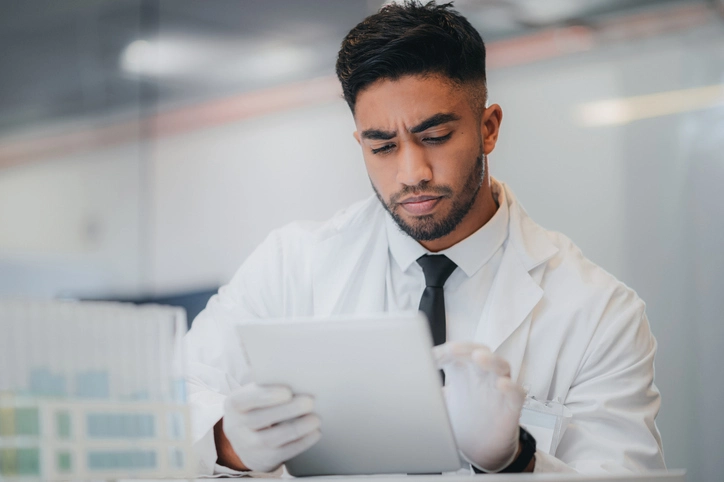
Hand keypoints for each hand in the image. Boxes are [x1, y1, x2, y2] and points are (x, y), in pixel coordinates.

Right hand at [222, 383, 321, 471]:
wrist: (244, 438)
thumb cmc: (256, 407)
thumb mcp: (253, 394)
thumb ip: (268, 386)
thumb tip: (296, 377)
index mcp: (234, 404)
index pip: (245, 400)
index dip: (266, 396)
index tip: (287, 391)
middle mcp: (236, 427)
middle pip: (260, 419)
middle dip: (287, 410)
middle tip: (309, 402)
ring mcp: (249, 446)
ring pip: (272, 439)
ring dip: (297, 428)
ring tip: (315, 419)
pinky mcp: (264, 459)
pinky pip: (283, 453)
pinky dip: (302, 443)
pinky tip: (314, 433)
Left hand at [434, 342, 525, 472]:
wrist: (480, 449)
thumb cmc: (462, 419)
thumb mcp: (440, 402)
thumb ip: (426, 390)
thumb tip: (401, 383)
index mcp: (463, 371)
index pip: (455, 353)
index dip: (444, 352)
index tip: (429, 356)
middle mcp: (481, 375)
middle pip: (478, 352)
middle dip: (466, 348)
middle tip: (453, 348)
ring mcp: (498, 388)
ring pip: (500, 366)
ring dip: (490, 360)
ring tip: (479, 357)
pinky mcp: (511, 406)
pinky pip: (516, 392)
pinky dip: (511, 387)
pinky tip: (501, 385)